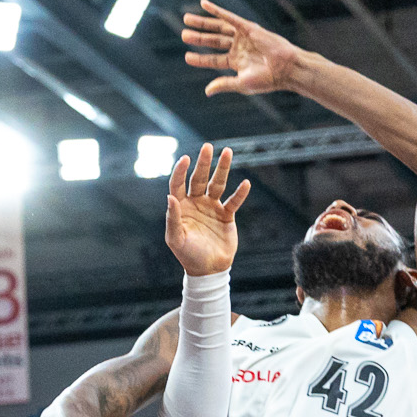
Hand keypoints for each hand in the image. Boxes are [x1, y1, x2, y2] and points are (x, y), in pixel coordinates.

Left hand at [165, 144, 249, 277]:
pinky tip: (245, 183)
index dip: (180, 171)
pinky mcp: (226, 215)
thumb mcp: (176, 239)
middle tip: (208, 147)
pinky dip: (240, 193)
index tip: (185, 159)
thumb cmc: (188, 255)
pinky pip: (233, 201)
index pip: (178, 184)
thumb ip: (173, 218)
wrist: (208, 270)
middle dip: (204, 163)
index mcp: (181, 206)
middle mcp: (196, 203)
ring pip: (218, 184)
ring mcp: (212, 207)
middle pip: (199, 178)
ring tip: (228, 152)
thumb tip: (170, 197)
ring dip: (222, 169)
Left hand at [182, 0, 303, 95]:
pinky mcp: (248, 28)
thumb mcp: (241, 83)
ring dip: (203, 23)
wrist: (286, 68)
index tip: (187, 57)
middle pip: (213, 41)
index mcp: (237, 63)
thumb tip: (207, 91)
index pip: (214, 60)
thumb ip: (224, 84)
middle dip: (198, 37)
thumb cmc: (267, 79)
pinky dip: (216, 10)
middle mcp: (238, 48)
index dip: (200, 59)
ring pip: (218, 28)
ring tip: (187, 19)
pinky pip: (229, 17)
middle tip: (184, 35)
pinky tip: (203, 4)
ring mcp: (243, 37)